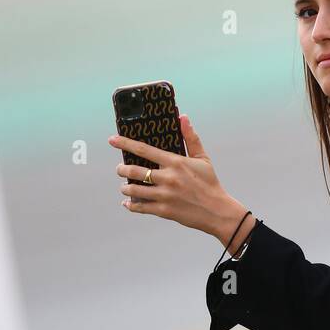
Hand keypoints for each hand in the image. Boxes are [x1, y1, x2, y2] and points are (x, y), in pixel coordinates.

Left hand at [109, 115, 242, 241]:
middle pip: (134, 171)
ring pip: (134, 190)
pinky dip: (130, 205)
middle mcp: (167, 178)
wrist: (217, 210)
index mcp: (175, 162)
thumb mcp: (202, 158)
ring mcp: (164, 195)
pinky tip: (128, 203)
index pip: (144, 150)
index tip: (112, 140)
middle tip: (120, 169)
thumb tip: (183, 118)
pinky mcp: (163, 211)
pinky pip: (140, 207)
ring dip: (125, 188)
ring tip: (125, 187)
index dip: (125, 143)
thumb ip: (190, 138)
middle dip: (122, 169)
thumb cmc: (209, 182)